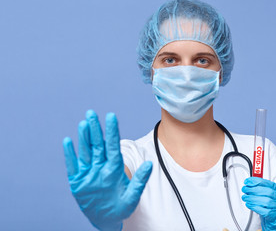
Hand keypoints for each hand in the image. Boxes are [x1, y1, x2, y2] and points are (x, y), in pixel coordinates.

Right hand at [63, 110, 152, 230]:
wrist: (106, 219)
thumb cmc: (121, 207)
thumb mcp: (132, 196)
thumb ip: (140, 180)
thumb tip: (150, 164)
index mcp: (114, 168)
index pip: (113, 146)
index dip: (112, 131)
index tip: (111, 116)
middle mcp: (101, 167)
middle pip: (97, 145)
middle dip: (95, 130)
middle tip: (92, 113)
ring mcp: (88, 173)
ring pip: (85, 152)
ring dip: (83, 138)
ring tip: (83, 124)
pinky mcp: (77, 181)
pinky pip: (73, 165)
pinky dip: (70, 154)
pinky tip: (68, 141)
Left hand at [242, 177, 275, 230]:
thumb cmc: (274, 207)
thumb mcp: (273, 196)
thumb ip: (263, 189)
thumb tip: (250, 184)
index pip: (269, 183)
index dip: (256, 181)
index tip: (247, 181)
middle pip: (267, 191)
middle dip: (253, 189)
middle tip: (245, 189)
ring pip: (266, 201)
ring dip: (252, 198)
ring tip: (245, 197)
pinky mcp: (274, 216)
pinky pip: (263, 211)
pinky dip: (254, 207)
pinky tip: (248, 204)